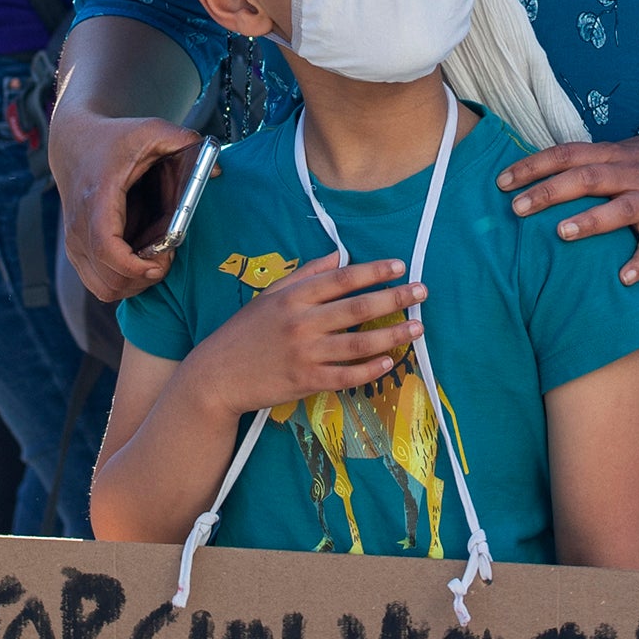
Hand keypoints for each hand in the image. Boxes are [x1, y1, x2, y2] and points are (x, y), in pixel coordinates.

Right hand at [57, 111, 202, 301]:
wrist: (74, 144)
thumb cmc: (112, 139)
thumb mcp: (150, 131)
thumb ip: (183, 142)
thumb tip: (217, 171)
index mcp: (98, 200)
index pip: (107, 249)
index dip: (135, 267)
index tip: (161, 263)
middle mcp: (79, 227)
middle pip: (107, 280)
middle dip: (143, 278)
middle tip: (166, 258)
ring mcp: (75, 243)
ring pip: (103, 288)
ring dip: (134, 285)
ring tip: (155, 261)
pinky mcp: (77, 251)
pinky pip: (98, 284)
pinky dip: (122, 283)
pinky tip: (140, 261)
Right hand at [183, 250, 421, 413]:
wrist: (216, 376)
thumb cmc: (244, 333)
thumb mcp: (270, 296)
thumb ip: (305, 275)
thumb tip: (338, 256)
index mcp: (293, 297)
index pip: (342, 279)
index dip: (374, 271)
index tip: (400, 266)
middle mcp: (301, 322)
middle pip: (358, 308)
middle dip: (395, 298)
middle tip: (422, 292)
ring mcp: (305, 354)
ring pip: (359, 344)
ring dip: (392, 335)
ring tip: (417, 329)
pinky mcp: (305, 381)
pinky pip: (346, 376)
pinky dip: (370, 370)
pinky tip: (390, 362)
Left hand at [498, 125, 638, 284]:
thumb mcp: (624, 154)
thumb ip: (589, 165)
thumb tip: (539, 183)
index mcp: (613, 155)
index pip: (566, 154)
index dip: (533, 165)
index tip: (501, 181)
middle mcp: (631, 173)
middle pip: (587, 177)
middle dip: (550, 192)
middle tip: (516, 208)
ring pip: (620, 207)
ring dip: (591, 219)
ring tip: (561, 233)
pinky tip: (622, 278)